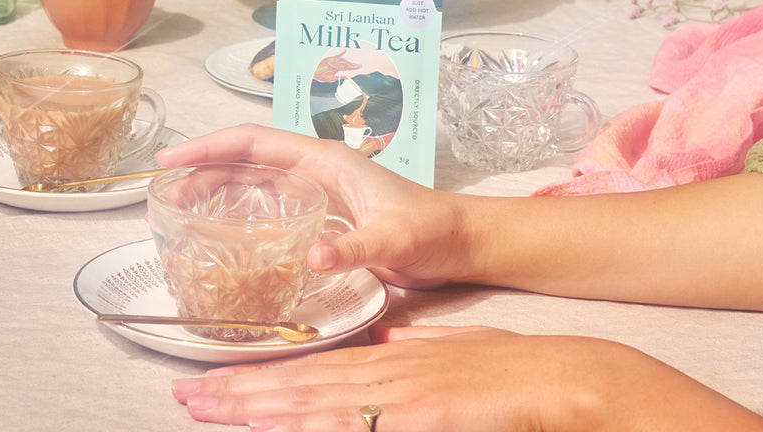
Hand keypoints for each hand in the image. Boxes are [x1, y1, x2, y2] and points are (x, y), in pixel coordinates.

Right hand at [155, 124, 466, 289]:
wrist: (460, 243)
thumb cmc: (432, 231)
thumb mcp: (394, 240)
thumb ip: (355, 247)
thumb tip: (313, 258)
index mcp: (323, 160)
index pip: (254, 142)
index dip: (210, 147)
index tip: (173, 159)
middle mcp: (313, 171)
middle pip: (244, 161)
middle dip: (203, 171)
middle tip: (165, 194)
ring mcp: (315, 193)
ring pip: (252, 184)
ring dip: (216, 192)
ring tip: (181, 211)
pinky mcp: (320, 218)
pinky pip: (267, 208)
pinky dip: (238, 213)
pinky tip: (222, 233)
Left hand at [171, 325, 762, 430]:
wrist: (578, 381)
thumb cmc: (521, 377)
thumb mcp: (458, 356)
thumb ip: (417, 350)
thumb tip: (383, 339)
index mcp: (392, 362)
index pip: (310, 372)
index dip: (257, 380)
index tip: (209, 383)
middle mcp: (387, 372)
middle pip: (300, 386)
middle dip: (238, 394)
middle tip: (183, 396)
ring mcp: (403, 393)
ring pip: (316, 401)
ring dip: (259, 408)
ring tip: (207, 408)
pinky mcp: (426, 414)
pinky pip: (361, 422)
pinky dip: (319, 421)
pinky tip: (282, 424)